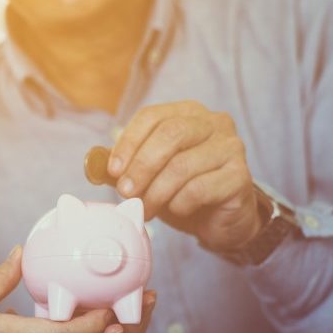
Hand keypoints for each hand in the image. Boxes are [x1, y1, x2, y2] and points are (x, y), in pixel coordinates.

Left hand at [108, 100, 262, 250]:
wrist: (221, 219)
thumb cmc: (183, 190)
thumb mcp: (149, 175)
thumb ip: (124, 166)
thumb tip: (93, 164)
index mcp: (188, 113)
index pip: (152, 116)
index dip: (128, 142)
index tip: (113, 171)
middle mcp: (214, 123)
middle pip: (170, 134)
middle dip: (141, 166)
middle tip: (126, 193)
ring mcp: (231, 147)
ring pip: (182, 166)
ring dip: (157, 192)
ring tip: (147, 209)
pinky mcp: (240, 176)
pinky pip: (199, 189)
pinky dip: (179, 204)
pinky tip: (177, 210)